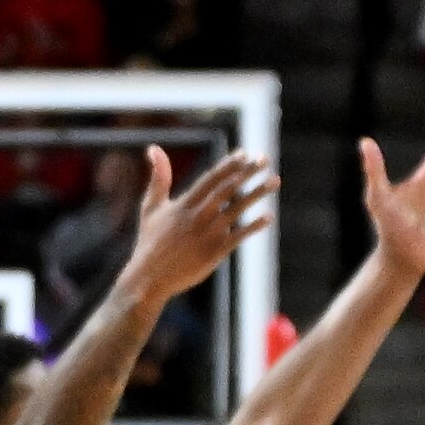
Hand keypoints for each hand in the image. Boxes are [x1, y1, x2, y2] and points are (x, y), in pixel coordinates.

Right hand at [125, 145, 276, 301]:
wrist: (150, 276)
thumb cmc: (150, 240)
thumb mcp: (151, 206)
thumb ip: (158, 177)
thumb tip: (154, 148)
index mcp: (184, 204)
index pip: (211, 179)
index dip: (229, 165)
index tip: (245, 153)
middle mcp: (198, 215)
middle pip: (228, 188)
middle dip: (248, 172)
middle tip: (264, 158)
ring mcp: (208, 234)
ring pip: (238, 208)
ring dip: (257, 193)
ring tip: (275, 180)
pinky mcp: (215, 252)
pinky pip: (240, 235)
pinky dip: (254, 225)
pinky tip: (268, 216)